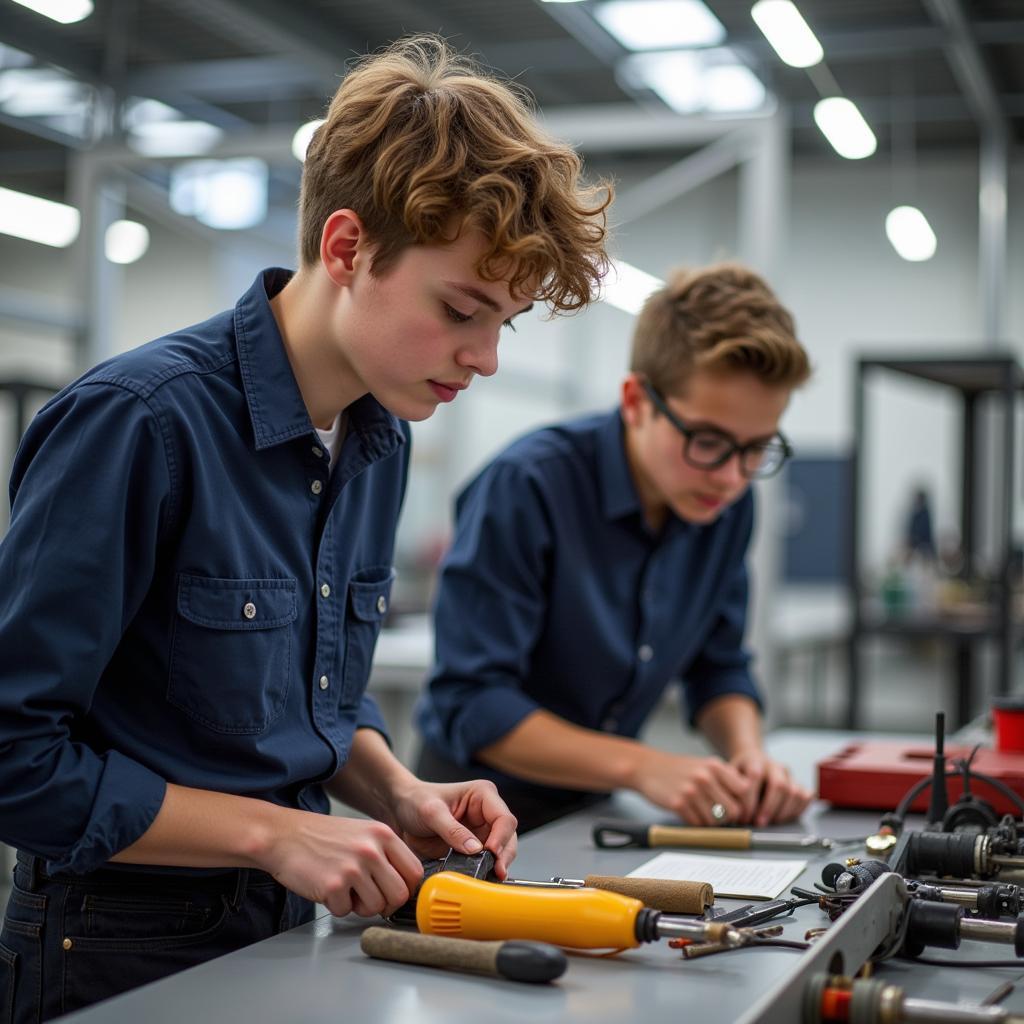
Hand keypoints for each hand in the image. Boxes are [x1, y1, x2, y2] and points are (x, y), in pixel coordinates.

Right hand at [261, 807, 423, 918]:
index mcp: (383, 835)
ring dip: (360, 907)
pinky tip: (327, 888)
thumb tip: (404, 884)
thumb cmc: (321, 838)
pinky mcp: (333, 885)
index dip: (406, 889)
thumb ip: (385, 854)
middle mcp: (372, 849)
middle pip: (399, 894)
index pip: (414, 872)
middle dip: (385, 904)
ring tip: (345, 890)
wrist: (283, 835)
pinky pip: (346, 911)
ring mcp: (353, 867)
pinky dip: (336, 906)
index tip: (393, 893)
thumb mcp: (362, 834)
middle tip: (368, 899)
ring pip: (375, 907)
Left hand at [387, 779, 518, 879]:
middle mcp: (486, 812)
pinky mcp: (473, 847)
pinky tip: (482, 878)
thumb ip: (452, 830)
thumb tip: (475, 848)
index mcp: (482, 795)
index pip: (503, 818)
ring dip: (498, 864)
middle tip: (496, 871)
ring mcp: (481, 831)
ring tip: (490, 877)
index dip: (501, 837)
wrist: (400, 811)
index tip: (490, 852)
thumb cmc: (416, 801)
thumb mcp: (431, 812)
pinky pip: (486, 860)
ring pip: (502, 850)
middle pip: (508, 836)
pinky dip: (487, 870)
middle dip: (504, 855)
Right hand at [628, 749, 754, 824]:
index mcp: (715, 766)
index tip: (740, 809)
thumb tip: (748, 801)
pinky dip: (695, 823)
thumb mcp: (705, 765)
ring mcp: (690, 790)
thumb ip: (726, 778)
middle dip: (728, 817)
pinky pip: (697, 824)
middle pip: (733, 810)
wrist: (647, 767)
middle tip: (719, 815)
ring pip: (716, 820)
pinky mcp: (678, 803)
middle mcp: (704, 777)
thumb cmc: (680, 769)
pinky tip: (689, 812)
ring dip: (711, 822)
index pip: (745, 790)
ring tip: (701, 812)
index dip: (745, 803)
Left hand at [729, 750, 811, 825]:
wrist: (753, 760)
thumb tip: (724, 809)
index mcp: (755, 760)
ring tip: (770, 823)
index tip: (742, 815)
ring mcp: (788, 775)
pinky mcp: (798, 784)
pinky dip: (798, 810)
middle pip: (779, 785)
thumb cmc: (739, 773)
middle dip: (769, 808)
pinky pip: (806, 797)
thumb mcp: (727, 775)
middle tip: (758, 823)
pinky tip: (784, 818)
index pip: (755, 775)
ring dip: (783, 812)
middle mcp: (774, 766)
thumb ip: (727, 788)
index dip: (749, 798)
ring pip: (794, 792)